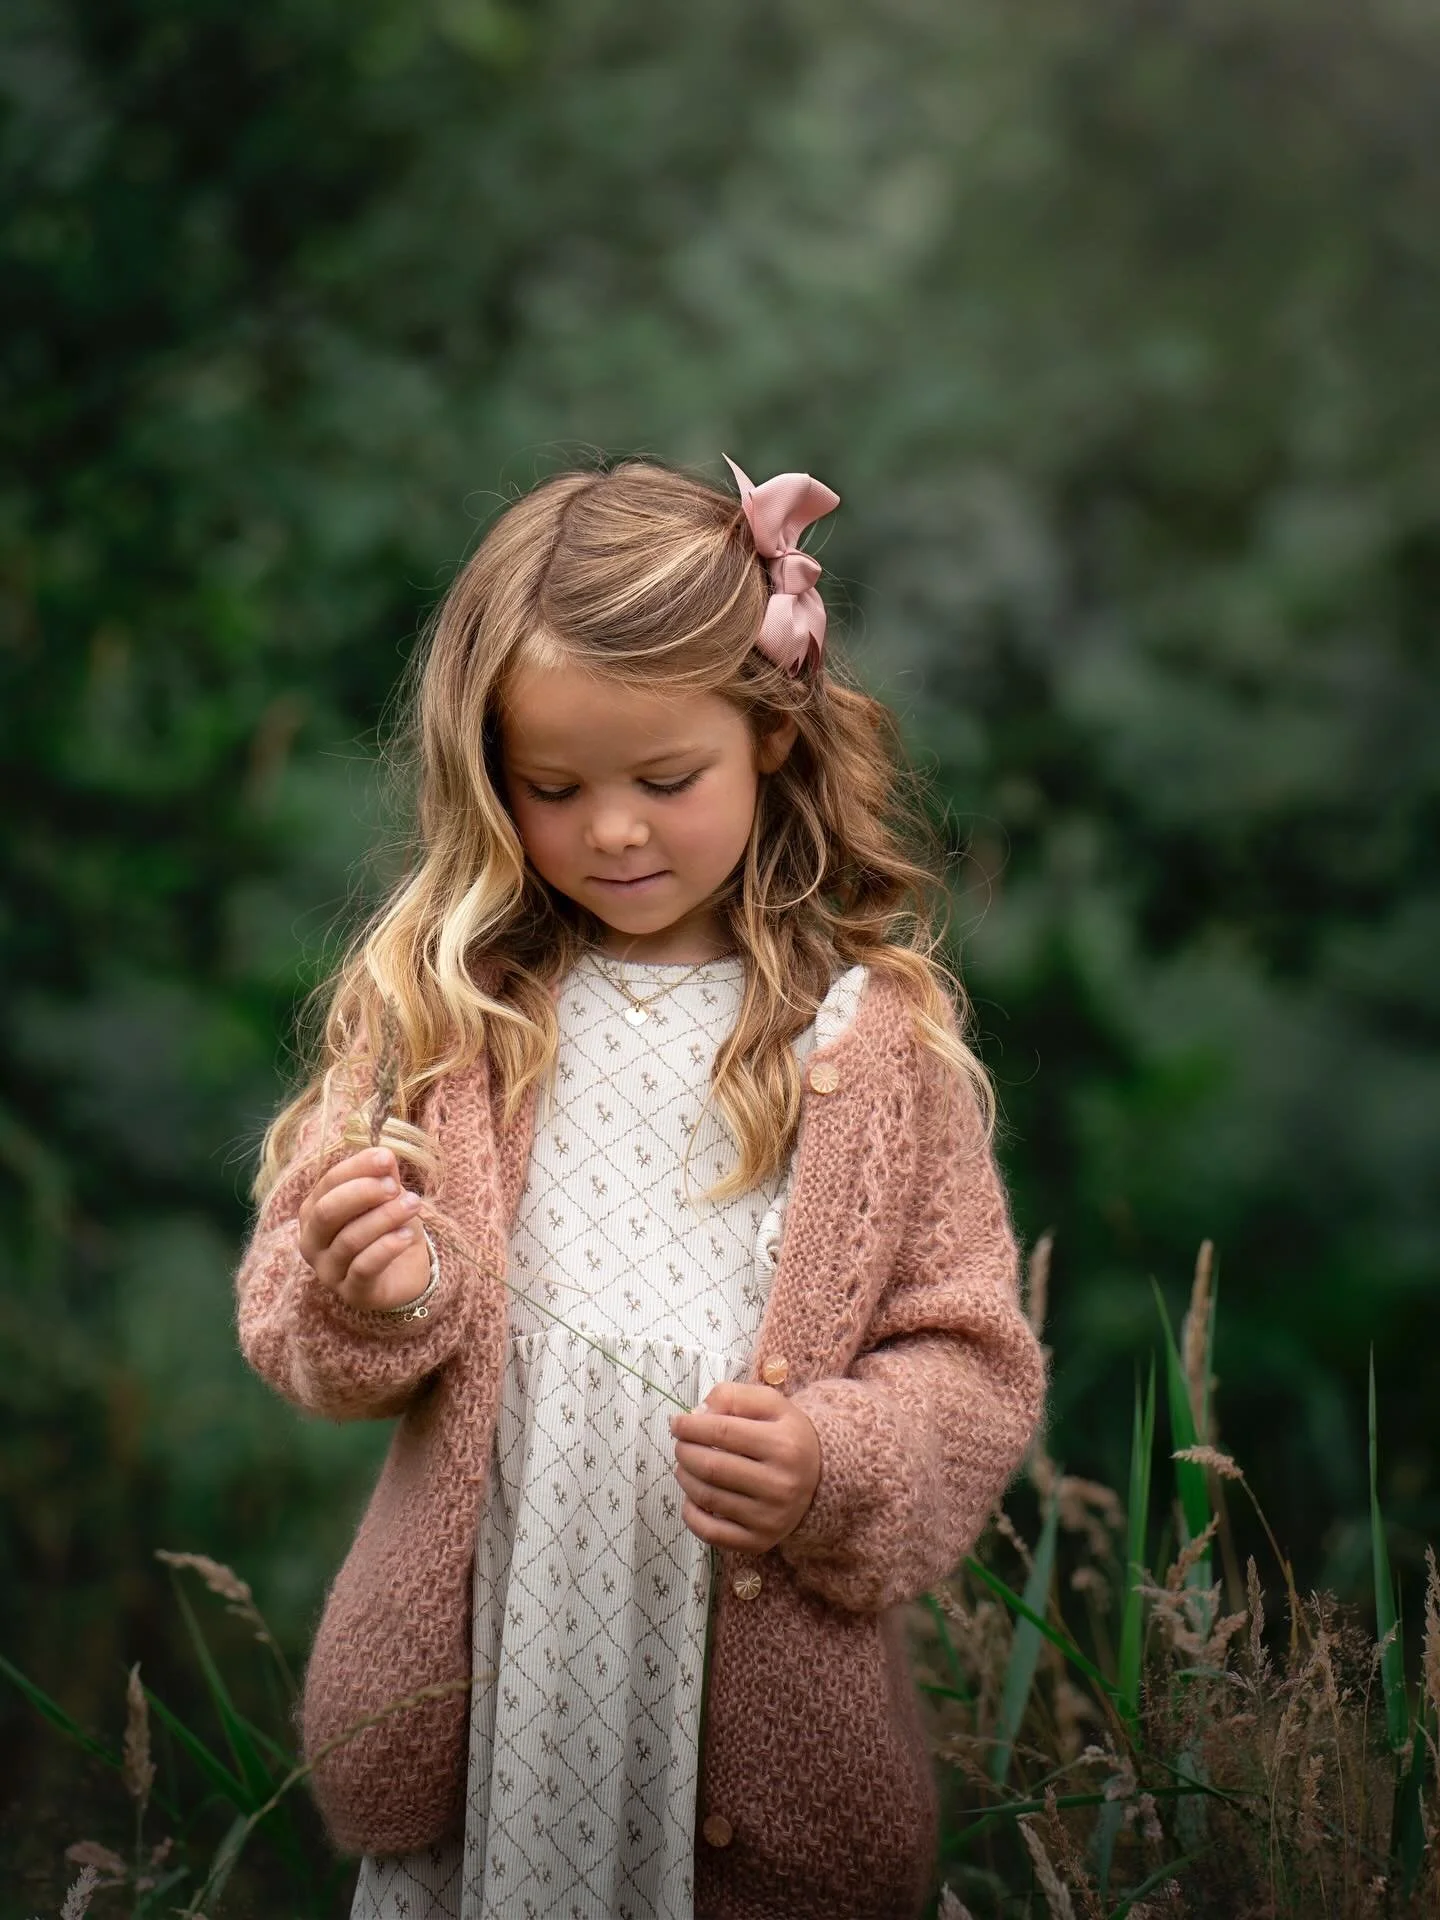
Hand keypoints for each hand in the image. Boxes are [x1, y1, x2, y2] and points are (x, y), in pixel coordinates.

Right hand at [297, 1146, 431, 1311]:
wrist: (404, 1274)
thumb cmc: (386, 1229)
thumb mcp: (386, 1198)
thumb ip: (382, 1177)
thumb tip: (384, 1155)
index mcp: (314, 1211)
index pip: (328, 1183)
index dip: (357, 1168)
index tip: (387, 1158)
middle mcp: (312, 1242)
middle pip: (327, 1212)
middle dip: (363, 1193)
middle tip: (394, 1186)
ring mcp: (328, 1270)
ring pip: (349, 1240)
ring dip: (384, 1218)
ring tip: (413, 1205)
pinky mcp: (352, 1292)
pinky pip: (364, 1268)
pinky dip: (387, 1247)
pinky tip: (408, 1234)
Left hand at [668, 1381, 820, 1553]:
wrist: (819, 1480)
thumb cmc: (786, 1436)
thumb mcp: (769, 1404)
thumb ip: (733, 1397)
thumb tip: (696, 1415)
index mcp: (784, 1445)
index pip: (722, 1432)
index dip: (691, 1426)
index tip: (676, 1423)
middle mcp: (780, 1485)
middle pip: (712, 1467)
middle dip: (685, 1452)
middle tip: (681, 1445)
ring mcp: (769, 1518)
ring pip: (708, 1498)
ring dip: (685, 1478)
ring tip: (685, 1466)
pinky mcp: (758, 1542)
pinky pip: (711, 1532)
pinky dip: (691, 1514)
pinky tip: (693, 1497)